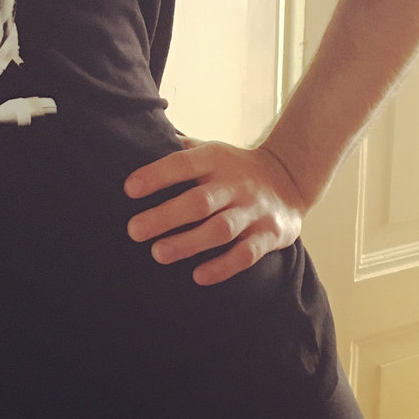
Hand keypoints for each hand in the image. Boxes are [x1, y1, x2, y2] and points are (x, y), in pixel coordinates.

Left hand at [123, 141, 307, 285]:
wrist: (290, 178)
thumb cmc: (233, 167)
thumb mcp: (210, 150)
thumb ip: (180, 150)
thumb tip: (138, 141)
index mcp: (215, 159)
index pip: (183, 163)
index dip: (157, 175)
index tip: (129, 189)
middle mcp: (235, 184)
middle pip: (199, 202)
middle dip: (165, 217)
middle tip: (134, 230)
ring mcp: (253, 210)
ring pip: (221, 230)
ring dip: (189, 243)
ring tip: (158, 254)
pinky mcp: (269, 235)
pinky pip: (246, 254)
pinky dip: (223, 266)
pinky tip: (199, 276)